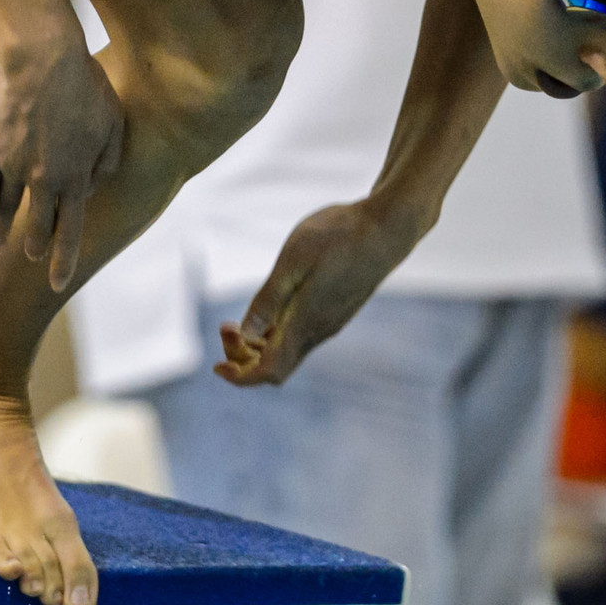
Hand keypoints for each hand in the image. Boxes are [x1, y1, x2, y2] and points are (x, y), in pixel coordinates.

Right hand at [0, 31, 125, 291]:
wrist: (43, 59)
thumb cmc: (85, 86)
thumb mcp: (112, 124)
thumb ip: (106, 163)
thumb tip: (90, 189)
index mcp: (76, 177)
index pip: (70, 231)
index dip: (62, 259)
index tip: (58, 282)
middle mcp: (44, 180)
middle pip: (37, 224)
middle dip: (36, 244)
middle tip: (32, 254)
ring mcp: (14, 168)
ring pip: (8, 211)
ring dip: (5, 232)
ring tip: (1, 244)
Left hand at [214, 199, 422, 385]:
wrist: (388, 227)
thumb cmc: (339, 236)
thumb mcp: (294, 261)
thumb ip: (269, 300)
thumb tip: (243, 334)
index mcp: (305, 322)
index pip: (269, 371)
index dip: (240, 377)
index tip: (217, 366)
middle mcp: (319, 331)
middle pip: (276, 366)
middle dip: (244, 357)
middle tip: (225, 326)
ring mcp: (331, 322)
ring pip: (289, 352)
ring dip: (259, 345)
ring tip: (239, 318)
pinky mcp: (337, 311)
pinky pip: (301, 337)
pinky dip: (277, 334)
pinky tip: (271, 307)